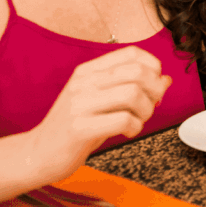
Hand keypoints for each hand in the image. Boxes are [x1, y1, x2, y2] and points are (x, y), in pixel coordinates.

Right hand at [29, 46, 170, 182]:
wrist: (39, 153)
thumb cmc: (76, 126)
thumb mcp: (102, 100)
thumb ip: (130, 87)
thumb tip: (165, 79)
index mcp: (88, 71)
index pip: (131, 53)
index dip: (153, 66)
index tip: (155, 83)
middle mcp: (83, 82)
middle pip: (137, 72)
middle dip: (155, 90)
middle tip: (151, 105)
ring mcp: (80, 104)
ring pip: (133, 94)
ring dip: (146, 110)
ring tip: (138, 120)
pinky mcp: (79, 128)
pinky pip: (123, 120)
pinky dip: (135, 127)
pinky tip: (128, 131)